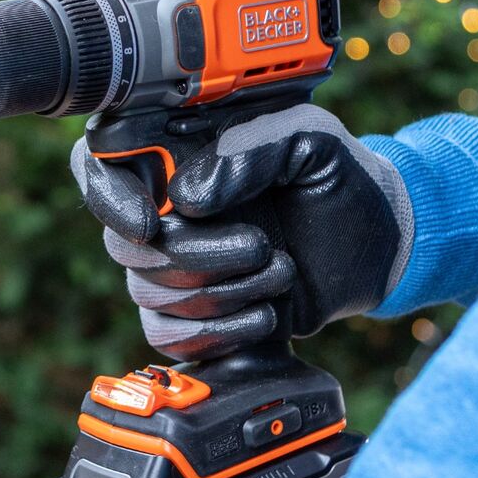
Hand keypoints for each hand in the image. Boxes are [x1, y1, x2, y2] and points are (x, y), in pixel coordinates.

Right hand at [71, 104, 412, 359]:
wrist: (380, 242)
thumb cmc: (340, 179)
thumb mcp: (309, 141)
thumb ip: (249, 151)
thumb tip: (185, 198)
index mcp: (176, 156)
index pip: (97, 167)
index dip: (108, 198)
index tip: (151, 224)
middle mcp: (163, 211)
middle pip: (125, 244)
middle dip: (195, 256)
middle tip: (261, 246)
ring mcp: (173, 265)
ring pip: (147, 293)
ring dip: (222, 293)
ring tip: (281, 273)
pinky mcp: (192, 315)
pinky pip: (165, 336)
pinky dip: (217, 334)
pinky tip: (264, 316)